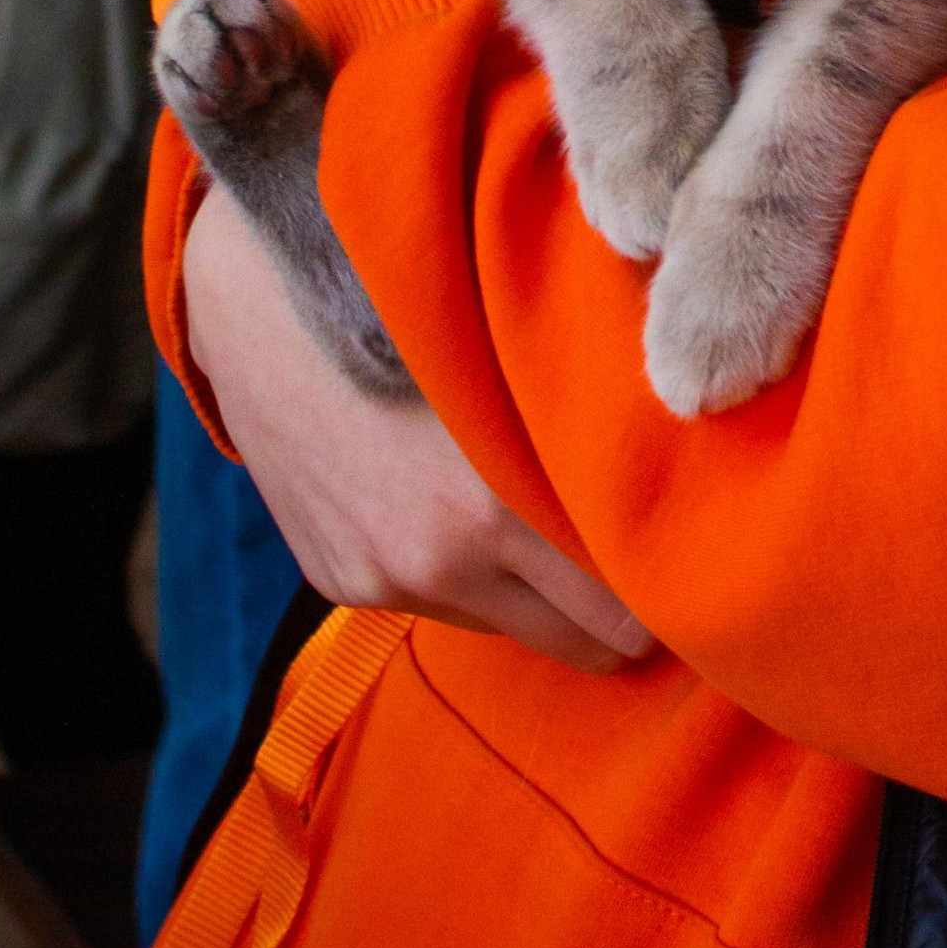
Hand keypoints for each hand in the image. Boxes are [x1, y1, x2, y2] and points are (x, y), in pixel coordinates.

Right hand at [182, 187, 652, 672]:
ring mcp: (383, 580)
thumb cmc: (412, 303)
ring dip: (536, 590)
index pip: (622, 612)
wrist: (257, 300)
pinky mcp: (340, 582)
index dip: (663, 588)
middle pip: (583, 646)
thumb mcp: (513, 364)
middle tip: (644, 559)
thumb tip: (685, 483)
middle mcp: (438, 562)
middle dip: (619, 611)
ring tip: (544, 519)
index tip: (689, 560)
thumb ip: (585, 438)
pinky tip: (458, 506)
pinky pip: (442, 605)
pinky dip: (468, 574)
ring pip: (513, 627)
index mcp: (493, 508)